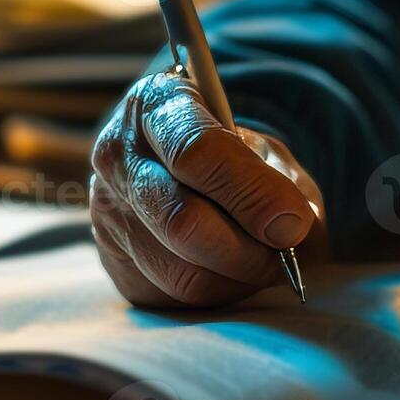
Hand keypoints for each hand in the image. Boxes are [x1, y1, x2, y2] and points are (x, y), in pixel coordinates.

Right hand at [90, 72, 324, 306]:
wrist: (186, 174)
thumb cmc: (234, 158)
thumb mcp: (266, 151)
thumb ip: (282, 183)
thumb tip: (289, 228)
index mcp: (157, 104)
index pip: (196, 151)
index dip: (251, 193)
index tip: (293, 223)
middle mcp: (117, 155)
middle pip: (182, 220)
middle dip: (249, 249)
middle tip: (285, 253)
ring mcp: (106, 211)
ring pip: (182, 270)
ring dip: (238, 276)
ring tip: (263, 259)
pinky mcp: (112, 261)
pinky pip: (175, 296)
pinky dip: (219, 292)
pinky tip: (232, 269)